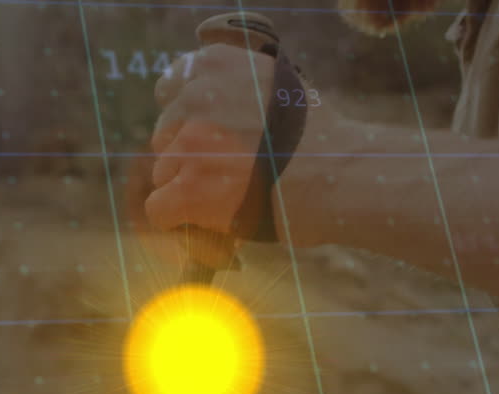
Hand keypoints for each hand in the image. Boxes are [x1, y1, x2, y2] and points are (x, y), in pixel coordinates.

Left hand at [145, 45, 330, 266]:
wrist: (339, 177)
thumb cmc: (321, 139)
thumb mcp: (281, 86)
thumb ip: (239, 89)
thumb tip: (209, 108)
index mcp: (216, 65)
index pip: (170, 88)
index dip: (185, 118)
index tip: (204, 137)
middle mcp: (196, 98)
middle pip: (166, 134)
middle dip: (187, 155)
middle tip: (225, 173)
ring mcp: (189, 145)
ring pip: (164, 173)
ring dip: (188, 188)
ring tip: (229, 198)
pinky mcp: (187, 189)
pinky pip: (158, 209)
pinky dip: (177, 220)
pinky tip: (204, 222)